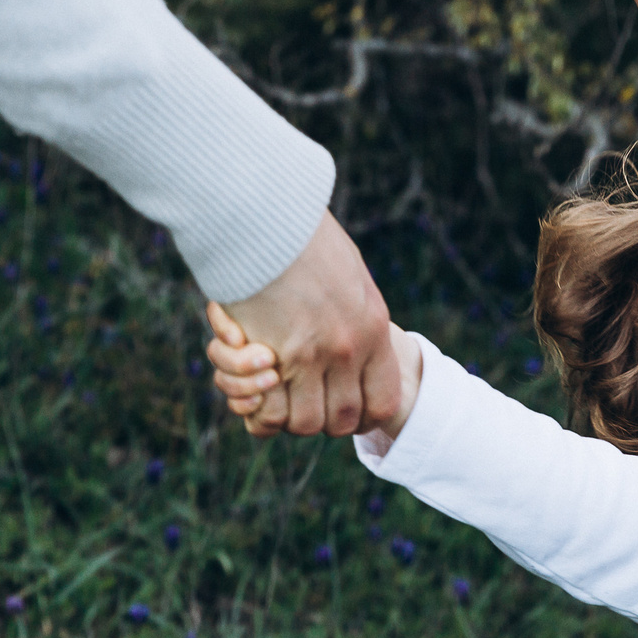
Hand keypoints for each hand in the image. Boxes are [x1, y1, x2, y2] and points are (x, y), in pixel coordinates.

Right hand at [210, 213, 399, 435]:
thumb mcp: (349, 274)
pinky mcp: (274, 355)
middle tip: (302, 401)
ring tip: (274, 391)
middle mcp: (349, 348)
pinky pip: (271, 411)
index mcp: (372, 327)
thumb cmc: (300, 237)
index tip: (346, 412)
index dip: (363, 418)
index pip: (383, 402)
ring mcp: (312, 355)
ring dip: (286, 416)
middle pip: (343, 420)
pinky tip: (254, 385)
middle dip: (322, 421)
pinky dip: (259, 410)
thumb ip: (355, 310)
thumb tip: (357, 326)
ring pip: (305, 422)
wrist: (267, 215)